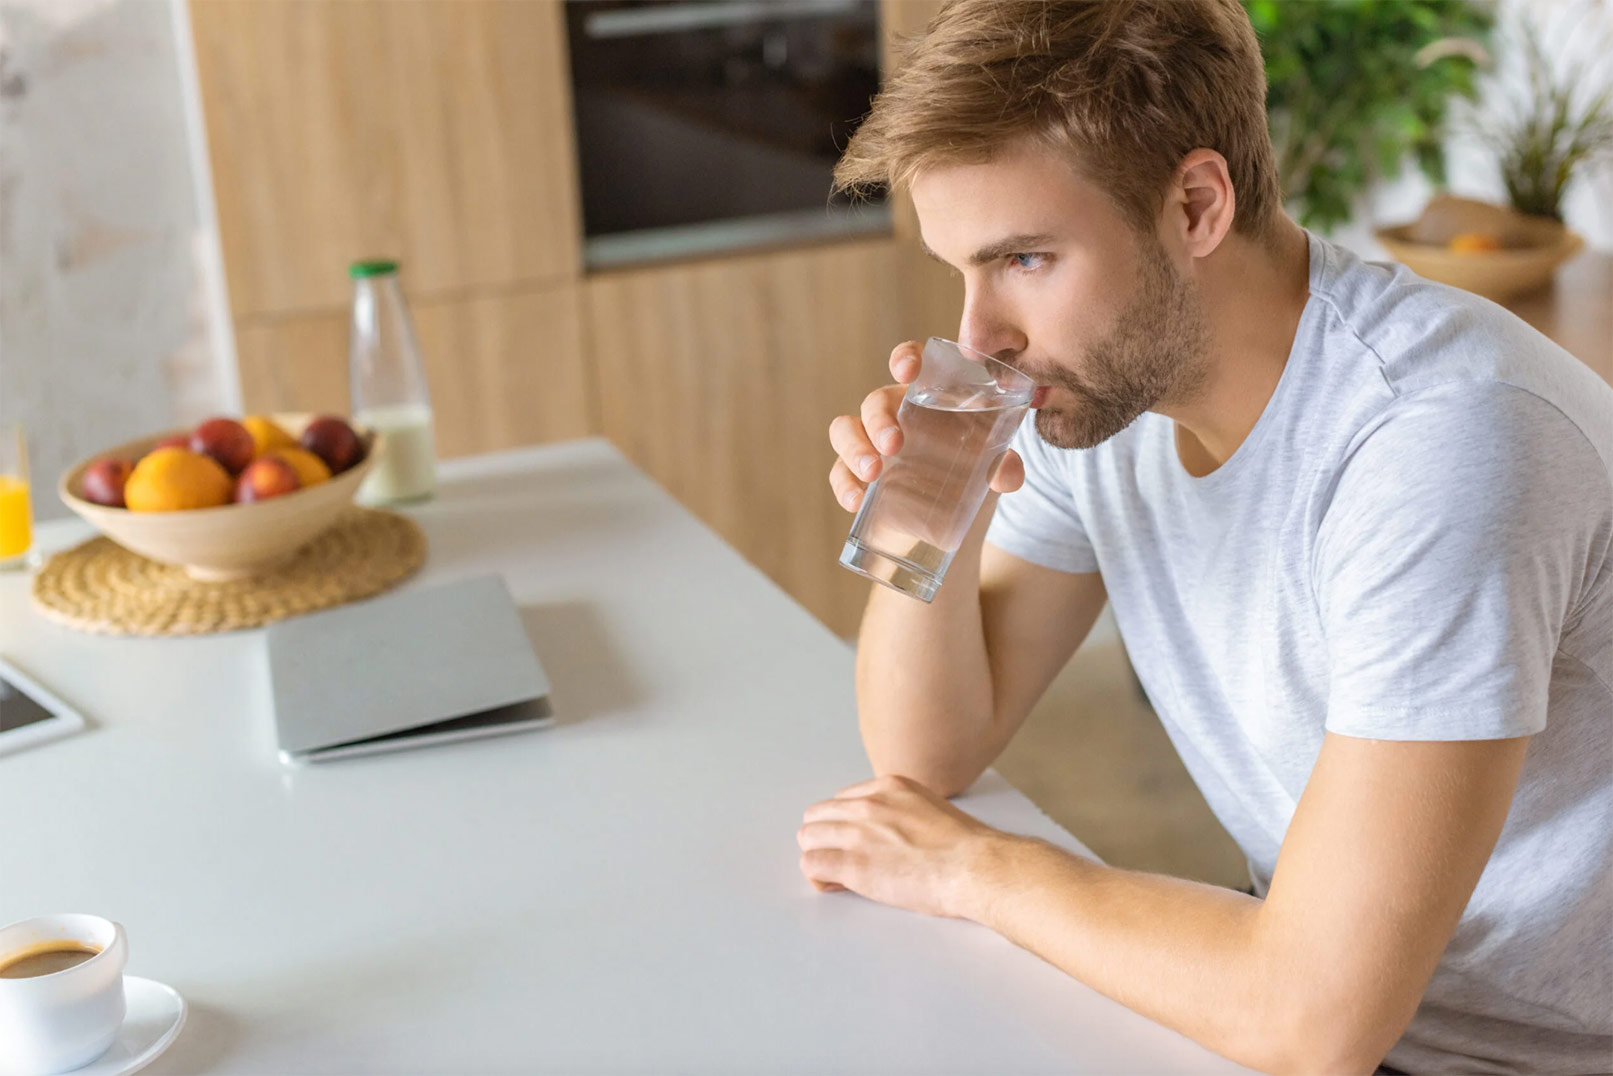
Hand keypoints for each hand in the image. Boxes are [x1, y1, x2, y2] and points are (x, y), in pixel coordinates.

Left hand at [797, 774, 1014, 919]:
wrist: (976, 866)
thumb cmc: (965, 847)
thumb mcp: (931, 808)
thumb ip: (903, 812)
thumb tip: (893, 832)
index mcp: (888, 787)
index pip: (842, 800)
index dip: (844, 825)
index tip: (855, 843)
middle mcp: (868, 804)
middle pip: (818, 815)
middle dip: (825, 838)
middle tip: (840, 859)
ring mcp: (858, 833)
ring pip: (808, 837)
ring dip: (819, 856)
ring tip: (838, 875)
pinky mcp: (854, 865)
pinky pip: (811, 864)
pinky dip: (818, 877)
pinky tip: (836, 885)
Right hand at [827, 342, 1024, 515]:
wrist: (947, 521)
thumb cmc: (968, 474)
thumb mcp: (991, 470)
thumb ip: (1004, 467)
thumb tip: (1007, 474)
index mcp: (926, 397)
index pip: (910, 363)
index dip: (905, 359)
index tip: (906, 371)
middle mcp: (894, 413)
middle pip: (874, 401)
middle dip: (879, 420)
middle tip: (894, 445)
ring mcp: (869, 443)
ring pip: (844, 429)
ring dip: (854, 447)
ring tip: (873, 473)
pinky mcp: (856, 475)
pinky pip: (838, 471)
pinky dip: (844, 484)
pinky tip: (857, 500)